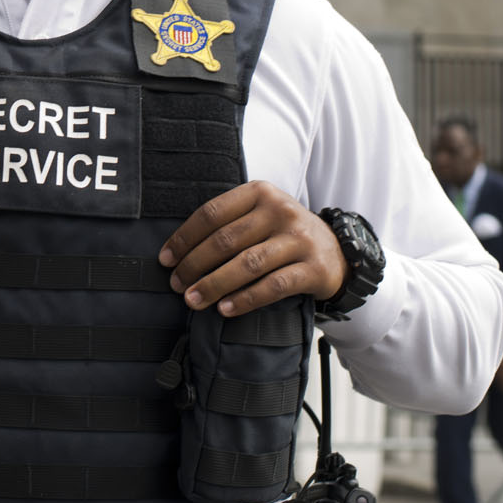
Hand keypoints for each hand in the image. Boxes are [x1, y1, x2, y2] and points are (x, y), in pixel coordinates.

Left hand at [160, 181, 346, 318]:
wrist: (337, 252)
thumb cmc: (283, 234)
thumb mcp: (259, 215)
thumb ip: (228, 224)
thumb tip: (178, 254)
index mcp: (259, 193)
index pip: (211, 213)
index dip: (184, 238)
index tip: (165, 260)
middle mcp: (280, 211)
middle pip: (225, 240)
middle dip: (194, 265)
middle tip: (176, 285)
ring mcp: (299, 239)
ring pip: (247, 264)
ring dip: (214, 284)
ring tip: (193, 300)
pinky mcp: (313, 268)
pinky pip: (273, 286)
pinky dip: (245, 299)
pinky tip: (225, 309)